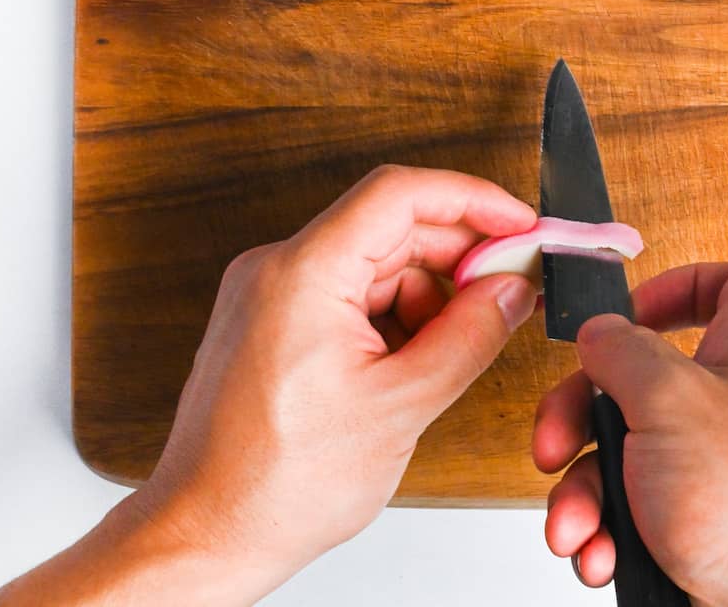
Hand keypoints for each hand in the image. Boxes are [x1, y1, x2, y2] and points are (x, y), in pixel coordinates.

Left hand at [0, 165, 537, 604]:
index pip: (399, 193)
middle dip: (457, 259)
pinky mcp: (273, 322)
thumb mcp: (400, 407)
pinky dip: (394, 320)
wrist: (209, 533)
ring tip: (450, 354)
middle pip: (390, 226)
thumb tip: (510, 290)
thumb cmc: (275, 484)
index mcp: (302, 274)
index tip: (518, 224)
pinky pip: (350, 295)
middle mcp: (277, 270)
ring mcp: (270, 295)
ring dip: (426, 298)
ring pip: (375, 264)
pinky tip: (412, 366)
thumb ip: (469, 336)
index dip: (471, 199)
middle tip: (508, 293)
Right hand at [532, 262, 727, 606]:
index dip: (680, 285)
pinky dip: (610, 529)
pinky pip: (639, 507)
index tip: (628, 314)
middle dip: (584, 415)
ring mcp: (725, 469)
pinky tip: (603, 552)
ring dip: (586, 489)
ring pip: (631, 451)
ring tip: (577, 526)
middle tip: (555, 443)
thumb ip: (626, 354)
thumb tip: (601, 331)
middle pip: (646, 377)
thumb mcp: (673, 407)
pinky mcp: (705, 524)